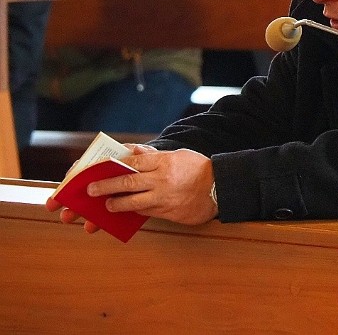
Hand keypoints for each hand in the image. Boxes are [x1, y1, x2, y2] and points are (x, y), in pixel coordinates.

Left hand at [46, 144, 217, 232]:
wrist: (219, 188)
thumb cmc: (197, 168)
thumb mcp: (177, 155)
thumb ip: (153, 156)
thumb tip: (130, 153)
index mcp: (163, 162)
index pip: (131, 163)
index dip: (110, 167)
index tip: (96, 170)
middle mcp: (162, 179)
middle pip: (127, 182)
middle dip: (105, 187)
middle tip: (91, 190)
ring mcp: (164, 197)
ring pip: (133, 202)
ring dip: (116, 205)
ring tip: (105, 206)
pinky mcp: (169, 213)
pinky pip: (146, 213)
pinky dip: (133, 212)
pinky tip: (125, 212)